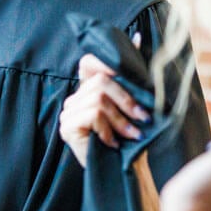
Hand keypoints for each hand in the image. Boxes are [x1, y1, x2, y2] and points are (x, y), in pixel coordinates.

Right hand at [59, 53, 149, 167]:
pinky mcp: (67, 127)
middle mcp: (74, 98)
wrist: (124, 172)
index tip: (130, 71)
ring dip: (121, 118)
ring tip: (131, 134)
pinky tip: (113, 142)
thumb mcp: (133, 104)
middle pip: (101, 81)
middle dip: (127, 99)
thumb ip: (132, 75)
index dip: (107, 61)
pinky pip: (93, 114)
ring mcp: (68, 112)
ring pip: (98, 98)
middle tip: (143, 118)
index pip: (89, 62)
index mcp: (88, 90)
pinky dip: (108, 128)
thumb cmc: (129, 140)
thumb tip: (136, 38)